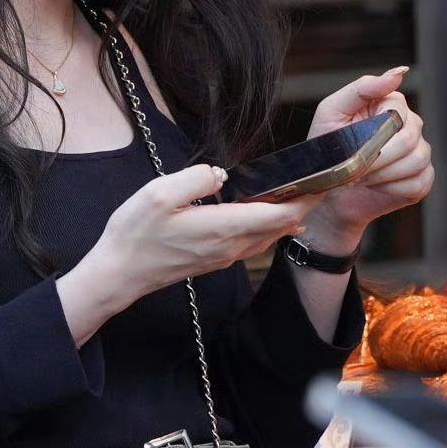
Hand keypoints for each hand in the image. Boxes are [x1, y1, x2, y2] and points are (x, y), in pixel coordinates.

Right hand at [58, 161, 321, 341]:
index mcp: (223, 227)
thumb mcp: (158, 194)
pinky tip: (271, 213)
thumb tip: (219, 174)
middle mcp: (230, 246)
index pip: (279, 213)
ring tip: (303, 193)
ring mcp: (224, 255)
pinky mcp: (215, 258)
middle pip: (281, 225)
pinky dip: (270, 225)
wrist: (120, 273)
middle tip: (324, 179)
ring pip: (269, 236)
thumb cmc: (134, 233)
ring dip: (289, 215)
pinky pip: (254, 241)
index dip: (307, 197)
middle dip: (305, 203)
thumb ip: (194, 179)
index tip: (326, 178)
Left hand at [299, 66, 433, 254]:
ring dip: (383, 175)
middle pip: (409, 139)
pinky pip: (419, 183)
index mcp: (392, 104)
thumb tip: (399, 73)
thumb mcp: (333, 110)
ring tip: (363, 177)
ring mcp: (420, 152)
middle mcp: (411, 125)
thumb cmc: (328, 148)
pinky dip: (392, 189)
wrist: (328, 191)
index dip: (375, 136)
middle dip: (378, 159)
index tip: (353, 148)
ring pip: (417, 160)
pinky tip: (377, 187)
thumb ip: (364, 88)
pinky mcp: (422, 179)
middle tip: (354, 169)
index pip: (398, 114)